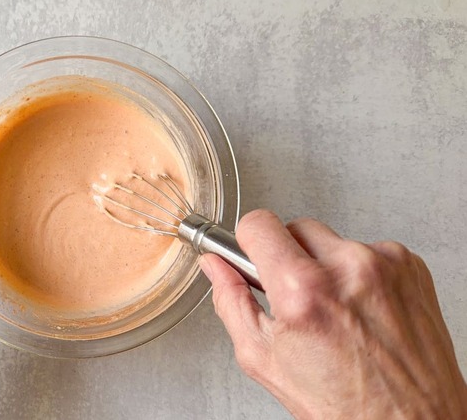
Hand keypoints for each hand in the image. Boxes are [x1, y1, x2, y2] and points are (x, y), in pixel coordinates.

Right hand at [201, 209, 466, 418]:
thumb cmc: (344, 404)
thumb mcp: (263, 359)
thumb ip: (231, 301)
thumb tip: (215, 266)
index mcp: (303, 290)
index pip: (258, 223)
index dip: (247, 241)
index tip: (251, 256)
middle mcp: (347, 268)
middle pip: (294, 227)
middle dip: (286, 256)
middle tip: (293, 296)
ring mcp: (384, 264)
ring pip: (331, 240)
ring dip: (323, 265)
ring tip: (333, 310)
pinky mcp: (410, 266)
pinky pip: (367, 251)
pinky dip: (357, 274)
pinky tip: (360, 309)